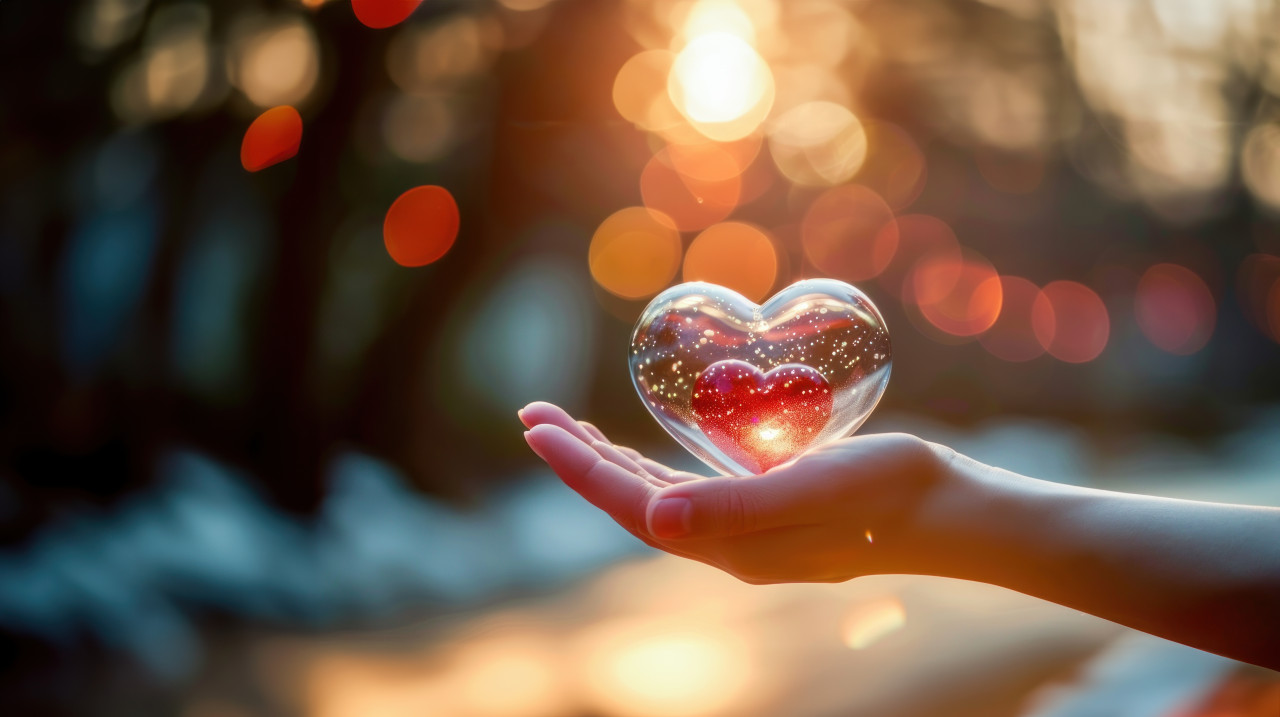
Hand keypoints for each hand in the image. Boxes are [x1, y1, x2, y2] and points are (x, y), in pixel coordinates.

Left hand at [518, 402, 949, 583]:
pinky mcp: (768, 515)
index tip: (534, 425)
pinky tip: (648, 450)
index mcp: (730, 543)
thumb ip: (735, 506)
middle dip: (579, 460)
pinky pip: (691, 493)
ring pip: (657, 498)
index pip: (631, 503)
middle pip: (632, 501)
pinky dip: (655, 467)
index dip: (578, 467)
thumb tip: (655, 517)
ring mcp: (747, 534)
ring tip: (571, 431)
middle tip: (532, 414)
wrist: (949, 512)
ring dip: (610, 464)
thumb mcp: (812, 489)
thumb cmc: (888, 492)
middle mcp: (729, 545)